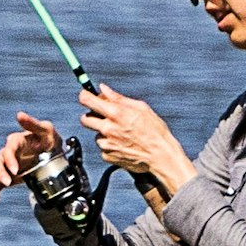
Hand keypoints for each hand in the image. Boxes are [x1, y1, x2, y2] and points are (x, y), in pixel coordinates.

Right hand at [0, 112, 66, 198]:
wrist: (54, 154)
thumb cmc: (49, 140)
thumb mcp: (46, 130)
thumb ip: (33, 124)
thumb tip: (18, 114)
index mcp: (16, 142)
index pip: (8, 149)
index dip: (9, 159)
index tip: (15, 170)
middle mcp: (8, 153)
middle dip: (0, 172)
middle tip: (8, 182)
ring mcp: (7, 165)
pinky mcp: (8, 175)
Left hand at [78, 82, 195, 196]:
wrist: (160, 156)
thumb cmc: (155, 130)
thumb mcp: (141, 108)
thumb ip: (118, 98)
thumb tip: (103, 89)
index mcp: (115, 113)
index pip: (87, 100)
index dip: (85, 96)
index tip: (86, 96)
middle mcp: (107, 128)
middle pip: (85, 118)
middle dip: (91, 115)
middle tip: (103, 116)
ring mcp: (106, 143)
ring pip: (96, 133)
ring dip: (105, 132)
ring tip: (123, 134)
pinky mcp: (107, 155)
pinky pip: (103, 146)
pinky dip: (110, 144)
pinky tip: (124, 144)